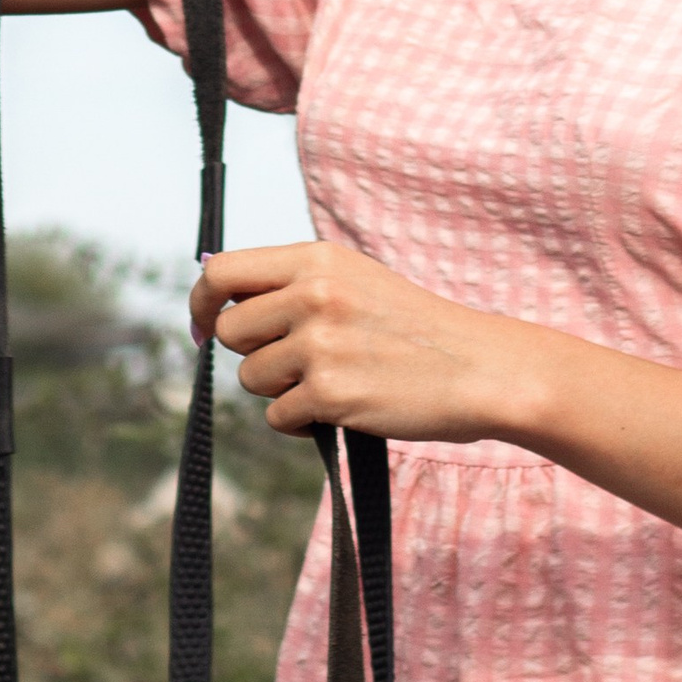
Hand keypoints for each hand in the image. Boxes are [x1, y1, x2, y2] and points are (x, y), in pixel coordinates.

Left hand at [190, 238, 550, 442]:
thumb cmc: (413, 327)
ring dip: (281, 389)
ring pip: (252, 378)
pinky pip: (278, 416)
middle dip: (254, 353)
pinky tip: (338, 410)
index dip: (202, 302)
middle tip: (296, 361)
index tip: (202, 325)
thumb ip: (292, 282)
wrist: (480, 368)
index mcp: (316, 259)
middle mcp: (312, 294)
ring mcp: (320, 345)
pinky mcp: (331, 395)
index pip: (223, 271)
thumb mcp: (353, 279)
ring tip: (330, 381)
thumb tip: (214, 292)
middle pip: (230, 332)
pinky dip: (300, 422)